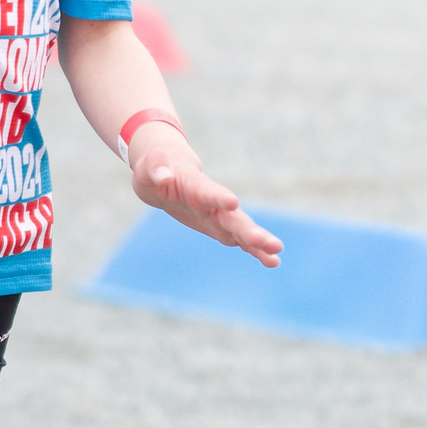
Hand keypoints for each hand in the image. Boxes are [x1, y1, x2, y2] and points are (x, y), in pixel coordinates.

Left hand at [128, 126, 281, 268]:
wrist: (166, 172)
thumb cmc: (156, 168)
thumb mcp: (149, 166)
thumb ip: (157, 168)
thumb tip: (163, 176)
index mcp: (195, 186)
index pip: (208, 192)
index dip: (219, 197)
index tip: (233, 203)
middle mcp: (213, 202)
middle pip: (234, 217)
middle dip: (250, 230)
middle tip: (272, 243)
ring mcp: (219, 215)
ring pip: (241, 230)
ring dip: (258, 242)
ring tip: (277, 255)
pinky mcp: (220, 227)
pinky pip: (239, 240)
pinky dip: (254, 250)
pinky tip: (272, 261)